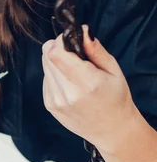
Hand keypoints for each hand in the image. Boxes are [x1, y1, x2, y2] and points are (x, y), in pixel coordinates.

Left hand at [42, 24, 138, 149]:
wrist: (112, 131)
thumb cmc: (116, 98)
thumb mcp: (113, 71)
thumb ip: (95, 49)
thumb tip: (81, 30)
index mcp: (87, 83)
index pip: (55, 52)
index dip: (59, 41)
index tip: (70, 40)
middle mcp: (68, 93)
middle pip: (47, 56)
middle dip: (57, 48)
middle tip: (73, 54)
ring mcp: (56, 100)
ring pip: (44, 66)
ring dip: (55, 61)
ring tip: (74, 70)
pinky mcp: (49, 105)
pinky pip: (45, 79)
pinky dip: (54, 75)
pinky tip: (70, 83)